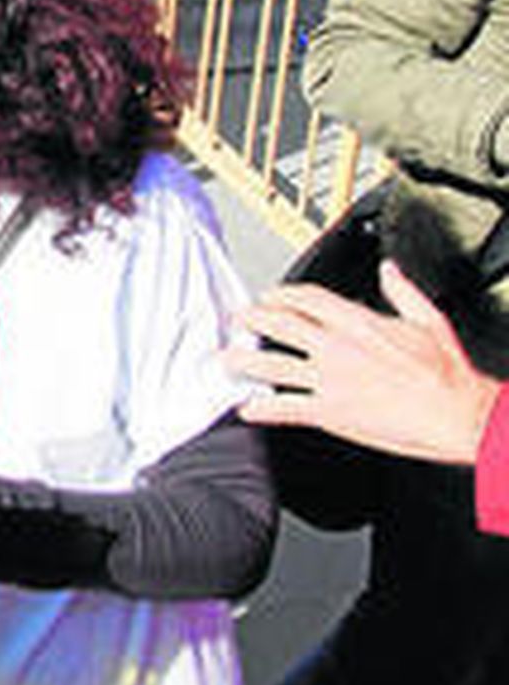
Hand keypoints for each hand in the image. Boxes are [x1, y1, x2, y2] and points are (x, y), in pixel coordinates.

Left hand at [225, 261, 500, 463]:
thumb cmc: (447, 373)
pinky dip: (263, 409)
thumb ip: (403, 291)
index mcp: (357, 322)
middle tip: (238, 319)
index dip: (282, 295)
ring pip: (273, 365)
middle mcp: (336, 348)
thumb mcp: (428, 320)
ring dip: (244, 361)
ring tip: (226, 359)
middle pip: (280, 325)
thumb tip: (389, 270)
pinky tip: (248, 409)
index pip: (306, 299)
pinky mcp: (331, 412)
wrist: (457, 414)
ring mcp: (330, 380)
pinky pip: (286, 408)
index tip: (271, 296)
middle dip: (253, 320)